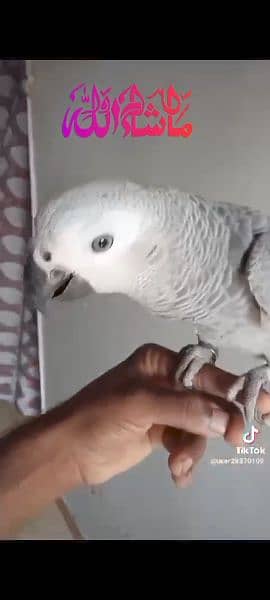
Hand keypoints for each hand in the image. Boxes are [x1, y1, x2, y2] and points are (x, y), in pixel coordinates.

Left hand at [67, 343, 230, 487]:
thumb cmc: (98, 417)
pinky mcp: (160, 432)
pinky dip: (186, 459)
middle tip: (237, 440)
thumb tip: (224, 418)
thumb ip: (183, 408)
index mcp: (160, 363)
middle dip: (219, 422)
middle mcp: (166, 382)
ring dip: (194, 449)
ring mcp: (164, 408)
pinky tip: (179, 474)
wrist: (68, 452)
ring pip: (199, 427)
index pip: (206, 373)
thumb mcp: (139, 405)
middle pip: (207, 400)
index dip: (234, 389)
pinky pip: (186, 443)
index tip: (261, 405)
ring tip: (180, 467)